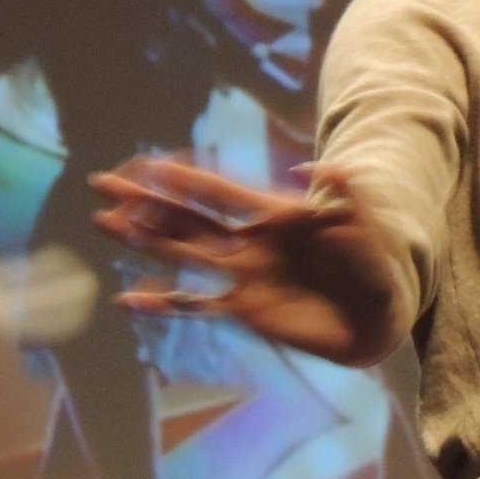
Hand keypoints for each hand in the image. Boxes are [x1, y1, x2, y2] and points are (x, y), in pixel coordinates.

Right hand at [89, 155, 403, 364]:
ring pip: (184, 254)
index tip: (146, 164)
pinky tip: (129, 301)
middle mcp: (249, 242)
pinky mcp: (245, 310)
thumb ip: (344, 191)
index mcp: (274, 215)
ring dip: (144, 240)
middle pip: (189, 218)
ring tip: (106, 224)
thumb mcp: (365, 220)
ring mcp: (243, 275)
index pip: (220, 192)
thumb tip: (313, 167)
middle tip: (103, 184)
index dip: (183, 178)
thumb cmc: (372, 263)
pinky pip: (196, 305)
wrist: (376, 314)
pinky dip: (163, 303)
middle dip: (146, 202)